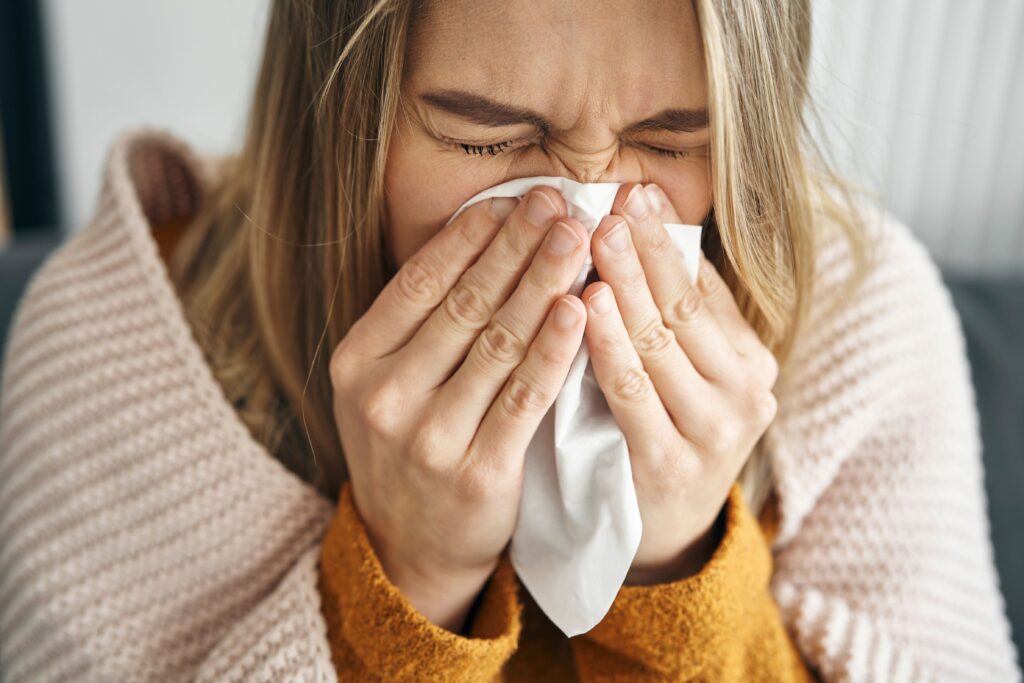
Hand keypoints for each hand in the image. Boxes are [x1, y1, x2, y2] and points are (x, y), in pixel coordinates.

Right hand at [329, 186, 591, 630]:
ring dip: (541, 284)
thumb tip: (483, 236)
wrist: (413, 547)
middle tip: (558, 202)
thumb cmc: (410, 446)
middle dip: (515, 247)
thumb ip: (420, 323)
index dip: (470, 236)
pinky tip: (578, 308)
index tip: (513, 199)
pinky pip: (524, 398)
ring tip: (576, 239)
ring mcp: (428, 438)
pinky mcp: (478, 474)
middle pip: (462, 304)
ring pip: (497, 343)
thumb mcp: (386, 383)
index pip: (419, 283)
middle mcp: (383, 396)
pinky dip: (554, 350)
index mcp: (357, 361)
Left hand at [582, 182, 778, 584]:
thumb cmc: (663, 435)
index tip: (636, 193)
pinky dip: (609, 346)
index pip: (705, 287)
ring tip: (597, 236)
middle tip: (612, 201)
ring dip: (628, 285)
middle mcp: (744, 392)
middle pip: (685, 308)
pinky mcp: (672, 465)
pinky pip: (634, 393)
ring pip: (662, 343)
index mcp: (750, 361)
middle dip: (646, 251)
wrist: (661, 532)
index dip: (668, 239)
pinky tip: (587, 306)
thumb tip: (639, 230)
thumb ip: (670, 317)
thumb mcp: (683, 375)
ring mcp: (714, 431)